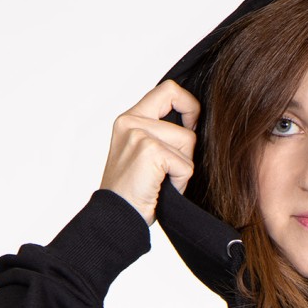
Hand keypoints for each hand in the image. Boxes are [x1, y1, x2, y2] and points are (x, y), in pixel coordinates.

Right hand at [100, 79, 201, 225]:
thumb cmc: (131, 193)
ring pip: (188, 142)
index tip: (191, 125)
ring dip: (182, 168)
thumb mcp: (140, 153)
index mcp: (129, 119)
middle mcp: (131, 121)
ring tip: (161, 181)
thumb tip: (193, 126)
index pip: (168, 89)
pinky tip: (161, 189)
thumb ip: (158, 133)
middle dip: (188, 141)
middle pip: (185, 111)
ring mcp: (139, 133)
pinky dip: (180, 182)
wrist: (115, 217)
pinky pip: (186, 165)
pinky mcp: (150, 151)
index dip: (187, 103)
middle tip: (173, 163)